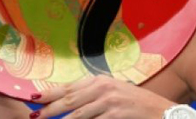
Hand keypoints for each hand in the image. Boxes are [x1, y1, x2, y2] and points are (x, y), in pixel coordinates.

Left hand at [30, 75, 174, 118]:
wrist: (161, 112)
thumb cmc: (136, 104)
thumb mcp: (114, 93)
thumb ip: (93, 95)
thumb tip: (69, 102)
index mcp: (100, 81)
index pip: (69, 87)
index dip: (50, 93)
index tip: (33, 99)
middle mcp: (103, 88)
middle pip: (69, 100)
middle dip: (49, 109)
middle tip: (34, 116)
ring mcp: (110, 101)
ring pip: (77, 114)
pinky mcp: (116, 114)